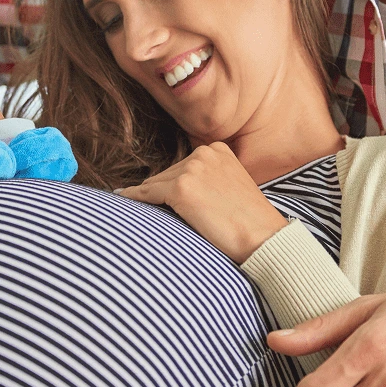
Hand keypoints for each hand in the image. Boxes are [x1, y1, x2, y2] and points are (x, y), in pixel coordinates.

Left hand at [120, 142, 288, 263]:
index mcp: (218, 149)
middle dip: (161, 193)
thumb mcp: (231, 187)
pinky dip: (134, 198)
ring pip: (156, 184)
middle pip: (167, 173)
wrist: (264, 237)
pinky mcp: (181, 188)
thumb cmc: (250, 221)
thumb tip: (171, 189)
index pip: (182, 166)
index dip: (170, 185)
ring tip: (142, 211)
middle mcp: (204, 153)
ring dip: (150, 199)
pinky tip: (122, 199)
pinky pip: (147, 194)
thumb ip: (209, 179)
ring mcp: (192, 169)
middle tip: (153, 209)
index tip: (156, 194)